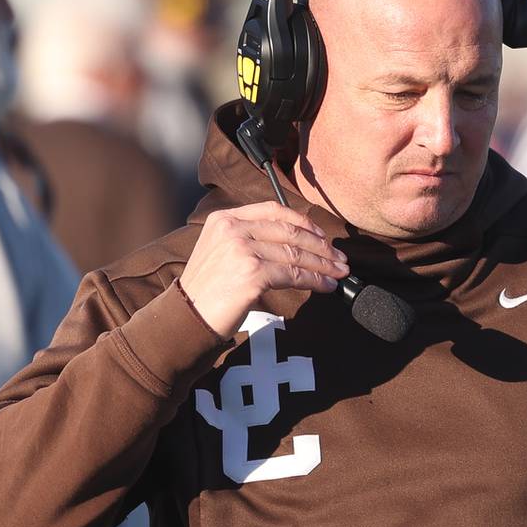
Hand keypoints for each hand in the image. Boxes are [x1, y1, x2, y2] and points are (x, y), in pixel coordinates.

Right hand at [179, 201, 349, 336]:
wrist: (186, 317)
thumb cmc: (206, 289)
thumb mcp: (220, 250)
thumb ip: (248, 237)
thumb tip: (294, 242)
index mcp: (224, 218)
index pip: (273, 210)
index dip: (303, 221)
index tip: (322, 235)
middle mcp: (233, 230)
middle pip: (289, 232)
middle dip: (321, 246)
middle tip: (340, 258)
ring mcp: (242, 251)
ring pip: (295, 254)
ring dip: (323, 264)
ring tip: (339, 273)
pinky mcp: (251, 274)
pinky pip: (294, 274)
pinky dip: (315, 280)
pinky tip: (327, 285)